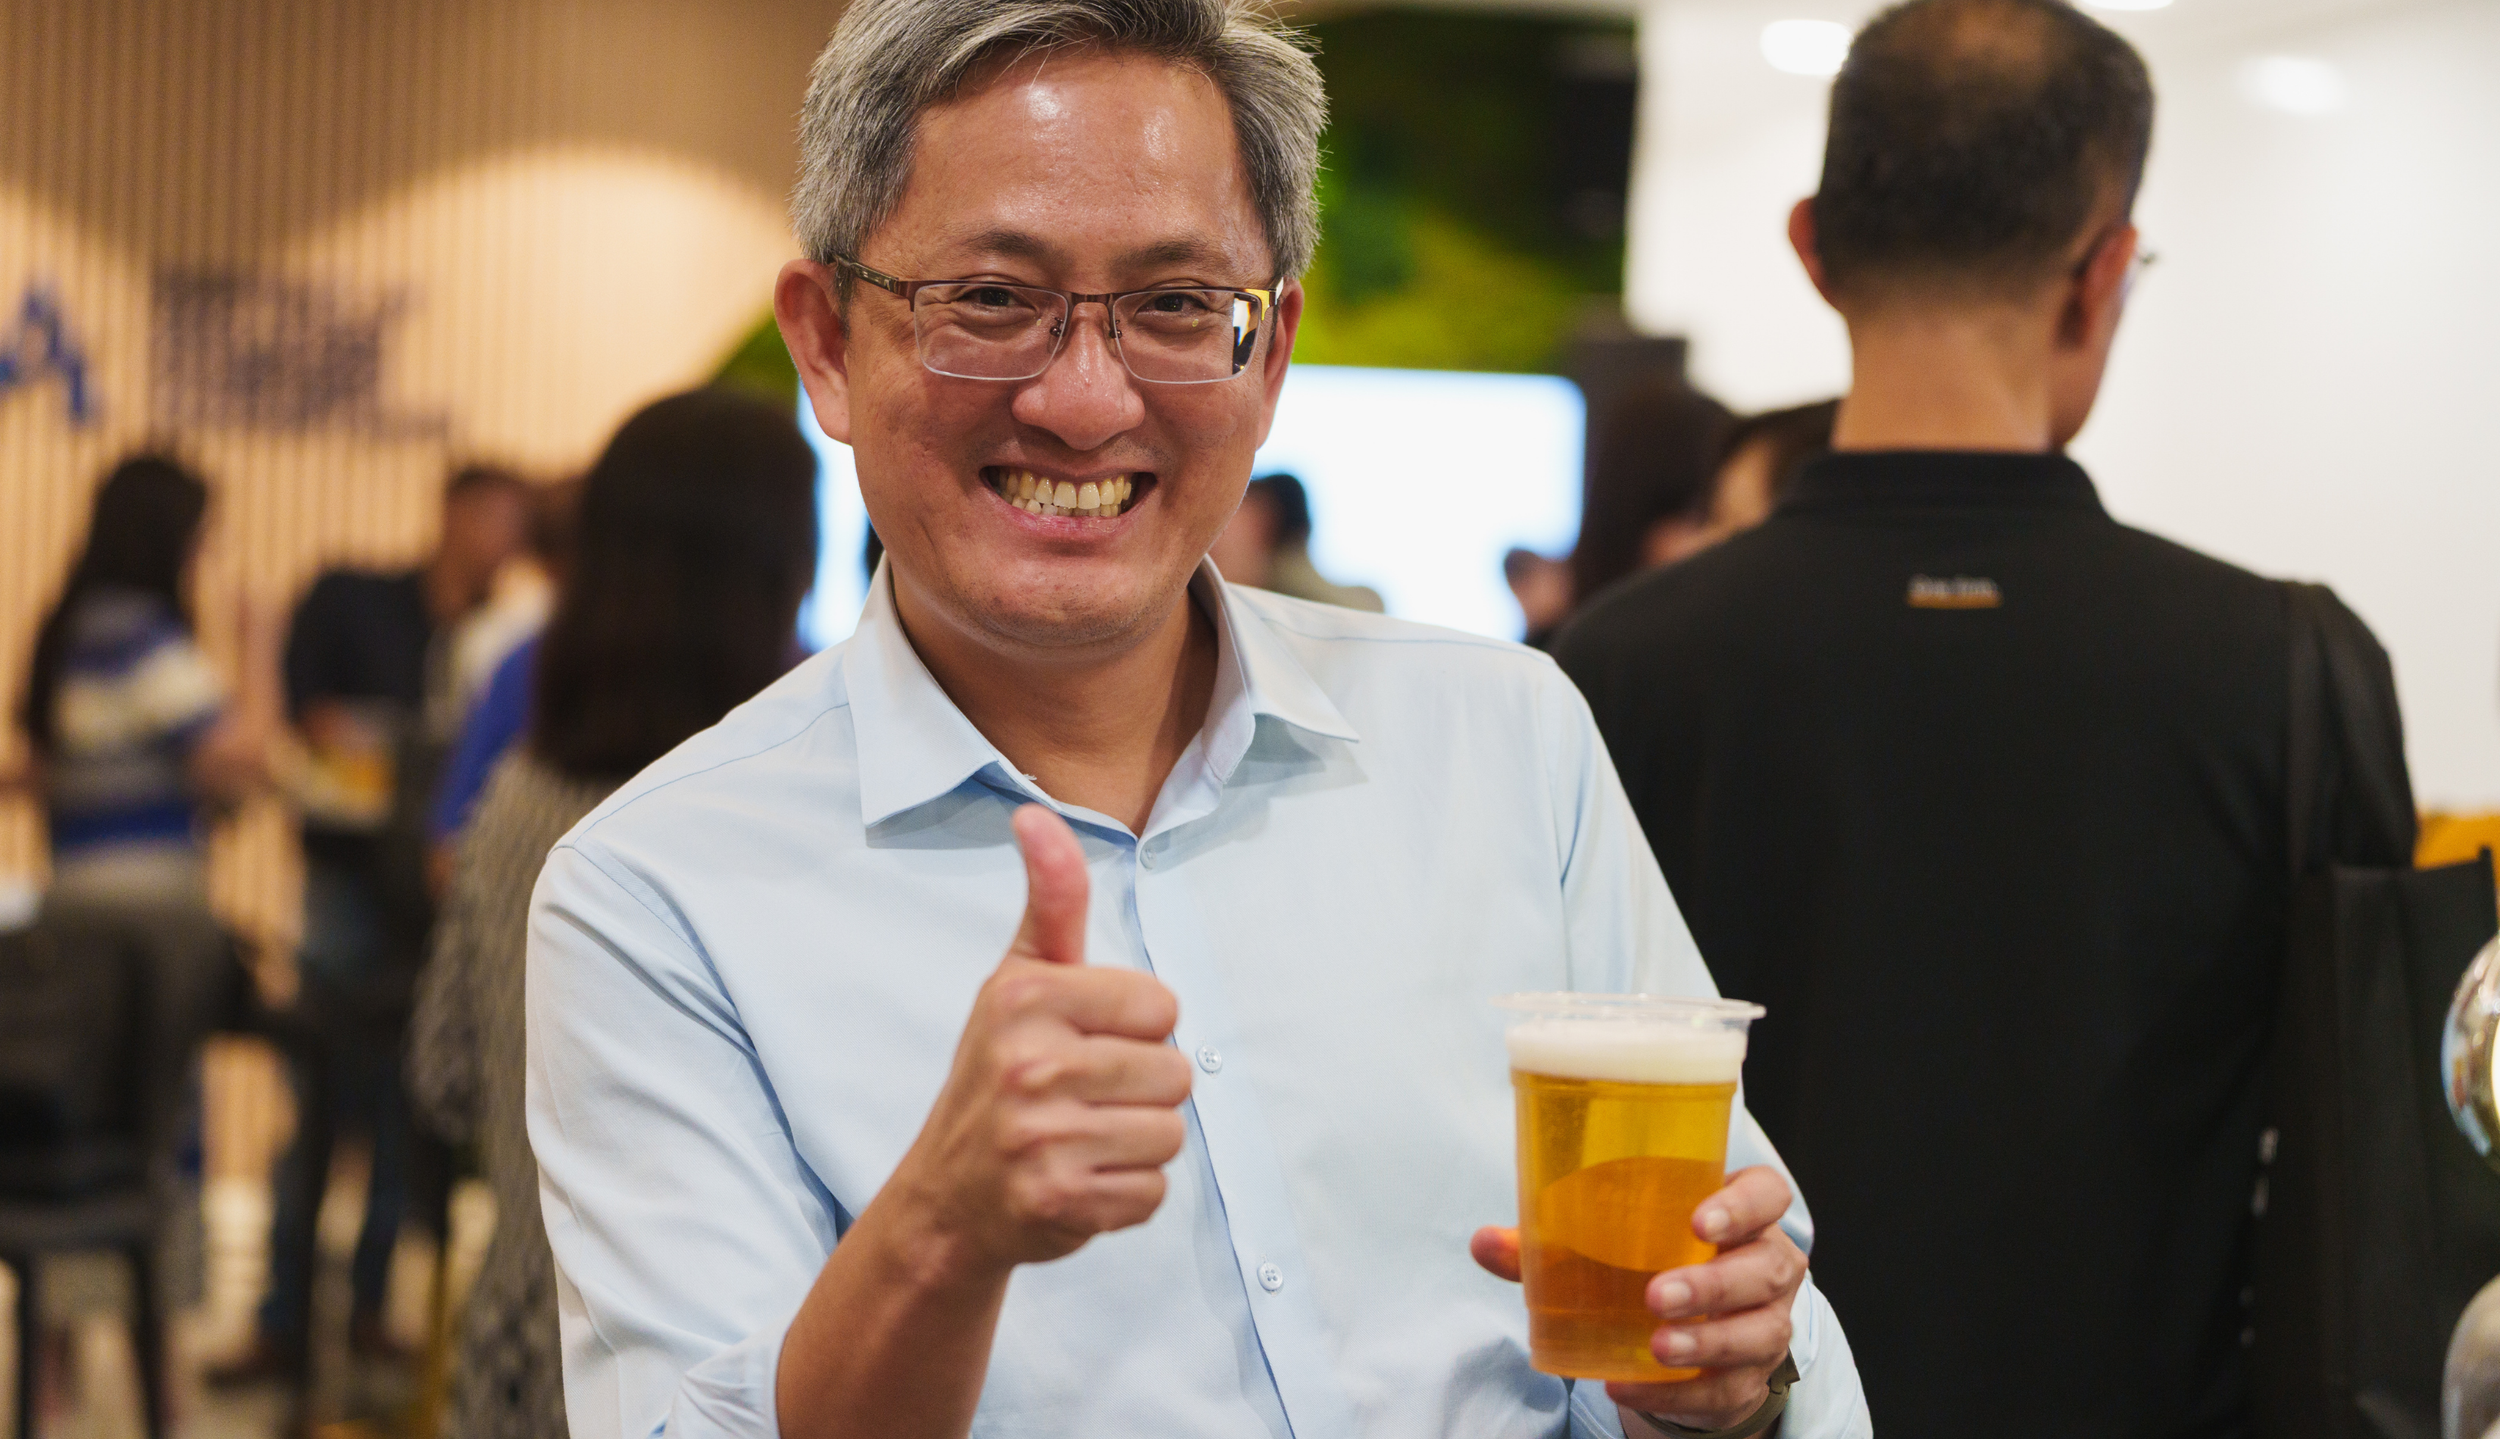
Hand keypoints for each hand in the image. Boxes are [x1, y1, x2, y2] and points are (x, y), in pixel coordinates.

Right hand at [883, 805, 1192, 1276]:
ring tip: (1082, 1139)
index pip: (1162, 1005)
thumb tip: (1036, 813)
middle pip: (1174, 1072)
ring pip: (1169, 1134)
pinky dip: (1125, 1196)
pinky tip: (1079, 1182)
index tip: (1084, 1041)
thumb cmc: (998, 1075)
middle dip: (1141, 1089)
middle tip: (1083, 1098)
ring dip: (1136, 1144)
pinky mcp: (1058, 1203)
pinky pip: (1151, 1193)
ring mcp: (1041, 1138)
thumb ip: (1051, 901)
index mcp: (1026, 996)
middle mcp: (1028, 1064)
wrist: (947, 1198)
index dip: (1135, 1027)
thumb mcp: (1019, 979)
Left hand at [1471, 1165, 1804, 1431]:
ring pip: (1758, 1333)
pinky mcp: (1748, 1379)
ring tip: (1657, 1346)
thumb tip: (1485, 1243)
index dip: (1742, 1205)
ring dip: (1706, 1342)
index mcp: (1739, 1215)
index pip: (1767, 1195)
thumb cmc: (1648, 1264)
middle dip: (1714, 1284)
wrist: (1685, 1331)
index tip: (1698, 1222)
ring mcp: (1766, 1325)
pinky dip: (1679, 1392)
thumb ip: (1550, 1242)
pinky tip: (1631, 1384)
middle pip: (1765, 1269)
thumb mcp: (1608, 1245)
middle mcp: (1767, 1265)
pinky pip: (1725, 1389)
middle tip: (1658, 1294)